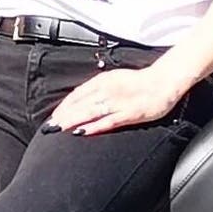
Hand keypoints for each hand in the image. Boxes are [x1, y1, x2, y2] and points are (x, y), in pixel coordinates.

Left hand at [49, 66, 188, 134]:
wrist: (163, 81)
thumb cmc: (139, 82)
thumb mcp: (114, 79)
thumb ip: (98, 89)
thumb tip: (81, 100)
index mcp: (102, 81)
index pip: (77, 95)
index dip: (64, 106)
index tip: (53, 117)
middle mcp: (107, 90)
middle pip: (80, 104)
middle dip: (63, 116)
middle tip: (49, 127)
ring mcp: (118, 102)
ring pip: (90, 112)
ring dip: (72, 121)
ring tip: (60, 129)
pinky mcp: (129, 113)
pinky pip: (108, 121)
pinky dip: (94, 127)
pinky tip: (82, 132)